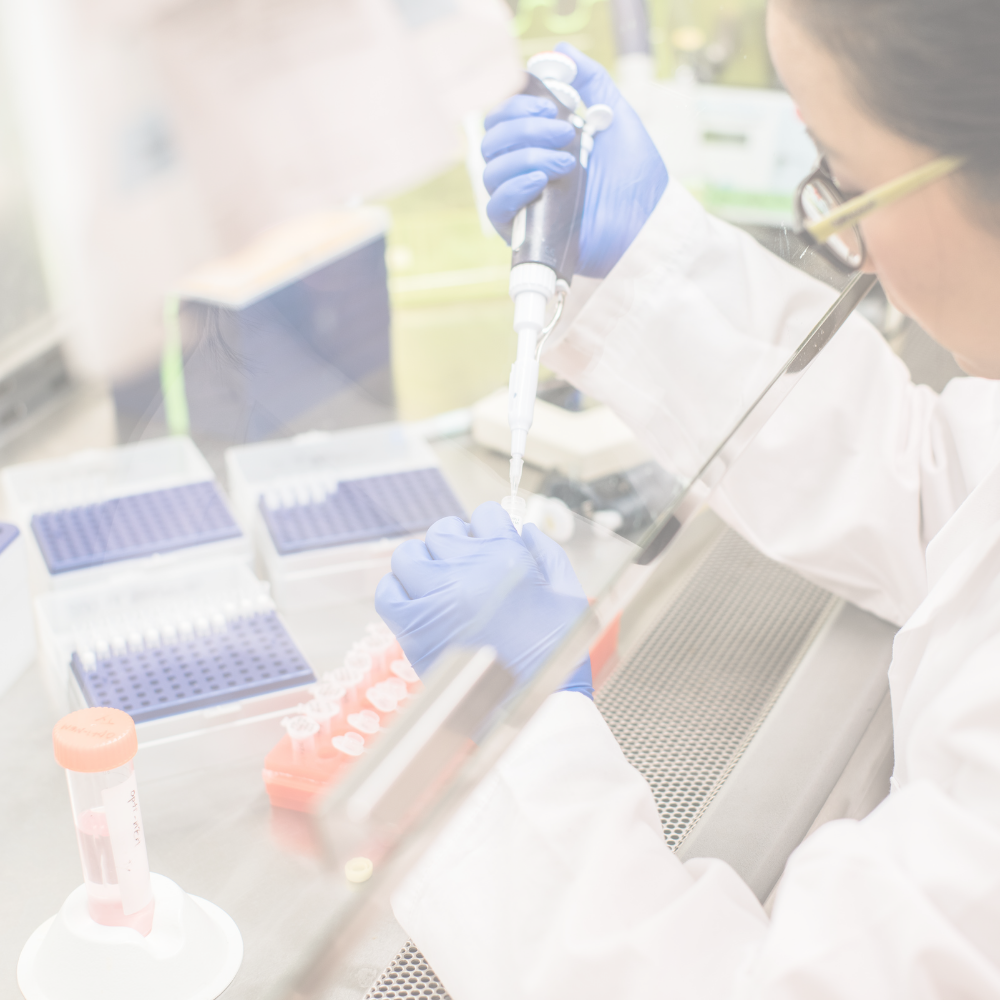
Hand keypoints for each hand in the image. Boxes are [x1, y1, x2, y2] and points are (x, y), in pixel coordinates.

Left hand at [375, 502, 592, 697]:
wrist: (534, 706)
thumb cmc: (555, 653)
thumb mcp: (568, 592)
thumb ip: (545, 553)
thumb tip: (524, 530)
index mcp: (505, 557)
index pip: (485, 514)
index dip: (489, 527)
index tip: (489, 541)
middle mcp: (466, 572)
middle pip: (443, 531)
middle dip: (456, 542)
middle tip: (465, 565)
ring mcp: (436, 599)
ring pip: (409, 556)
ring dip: (423, 562)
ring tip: (437, 580)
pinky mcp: (415, 630)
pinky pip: (387, 593)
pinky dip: (397, 590)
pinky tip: (415, 600)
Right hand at [482, 42, 667, 278]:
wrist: (646, 224)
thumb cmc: (635, 177)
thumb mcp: (616, 117)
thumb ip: (590, 81)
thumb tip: (560, 52)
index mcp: (541, 142)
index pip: (503, 117)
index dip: (518, 105)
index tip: (552, 106)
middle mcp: (526, 169)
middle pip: (493, 140)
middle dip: (525, 128)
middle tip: (564, 134)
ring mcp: (523, 200)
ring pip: (493, 170)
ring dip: (526, 157)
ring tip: (565, 162)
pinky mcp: (523, 230)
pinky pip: (496, 206)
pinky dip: (513, 188)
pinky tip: (540, 181)